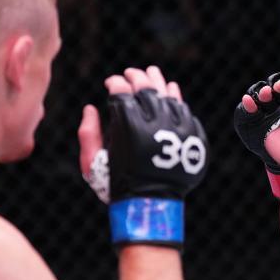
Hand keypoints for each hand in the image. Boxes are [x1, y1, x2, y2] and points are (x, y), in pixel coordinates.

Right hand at [79, 65, 207, 246]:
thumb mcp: (91, 162)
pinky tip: (171, 91)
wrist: (149, 205)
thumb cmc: (116, 183)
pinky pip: (186, 113)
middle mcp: (155, 126)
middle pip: (147, 89)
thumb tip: (90, 109)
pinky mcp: (192, 139)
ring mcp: (178, 131)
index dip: (115, 83)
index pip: (122, 92)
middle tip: (131, 73)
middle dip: (136, 77)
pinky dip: (177, 100)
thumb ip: (87, 133)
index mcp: (129, 129)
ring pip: (170, 97)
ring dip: (159, 82)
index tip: (111, 83)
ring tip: (152, 73)